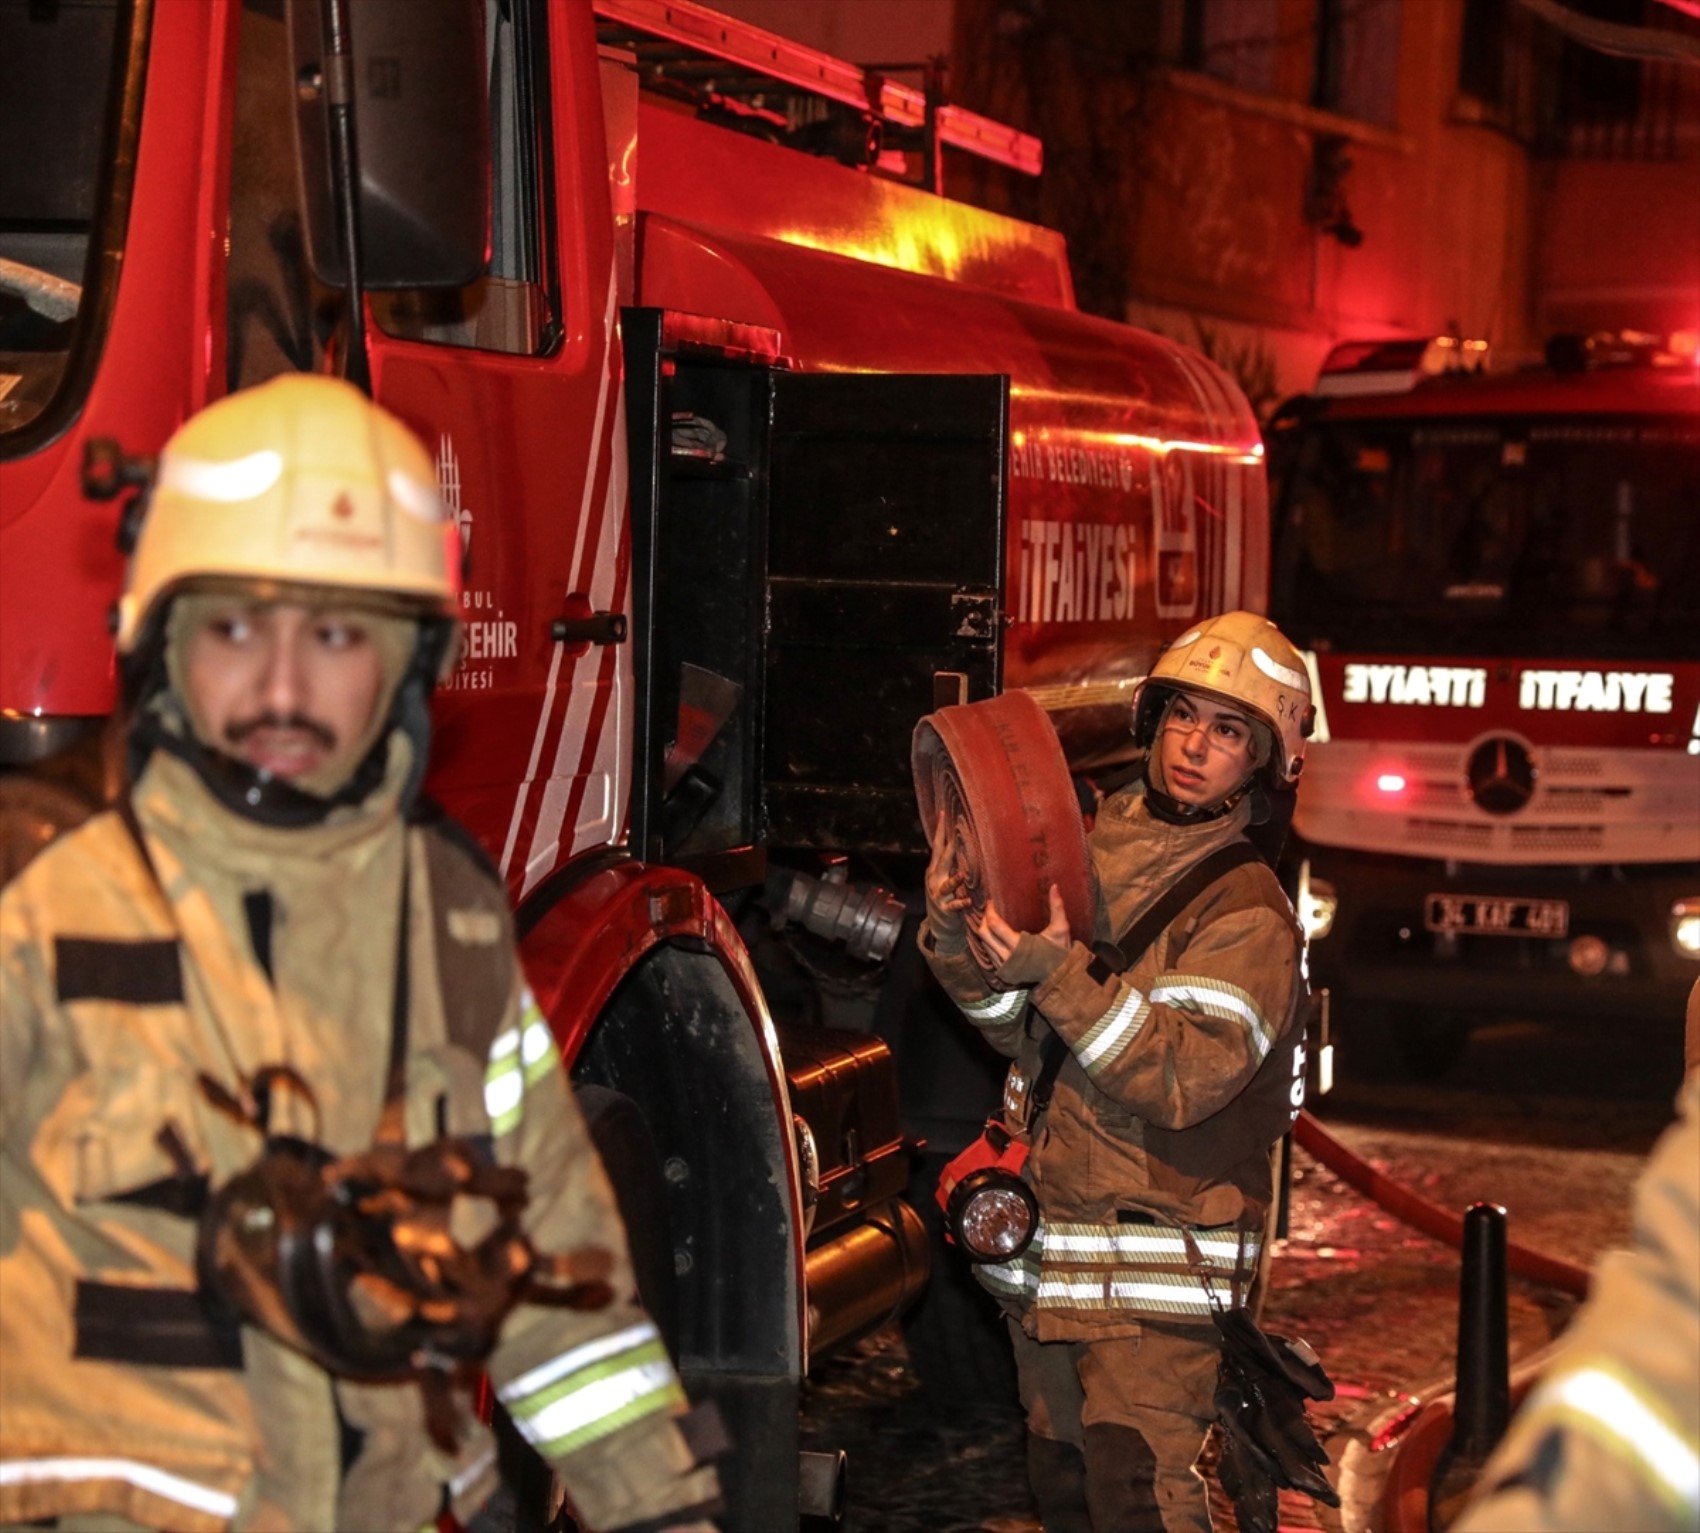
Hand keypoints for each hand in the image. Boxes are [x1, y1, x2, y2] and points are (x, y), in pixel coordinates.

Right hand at [924, 807, 970, 950]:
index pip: (938, 845)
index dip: (940, 830)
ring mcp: (939, 894)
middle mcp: (935, 879)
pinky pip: (953, 905)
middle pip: (942, 861)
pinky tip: (967, 900)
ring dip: (955, 880)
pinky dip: (960, 903)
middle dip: (947, 849)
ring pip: (947, 885)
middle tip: (954, 837)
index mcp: (936, 868)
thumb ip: (948, 859)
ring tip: (963, 874)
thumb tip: (955, 836)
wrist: (939, 923)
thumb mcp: (943, 875)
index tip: (943, 812)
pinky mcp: (946, 908)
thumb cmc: (945, 895)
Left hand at [967, 886, 1070, 980]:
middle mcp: (1007, 957)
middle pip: (983, 934)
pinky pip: (988, 953)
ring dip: (985, 930)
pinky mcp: (1003, 971)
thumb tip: (1054, 886)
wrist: (1060, 976)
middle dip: (984, 919)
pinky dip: (988, 942)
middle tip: (989, 909)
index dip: (990, 911)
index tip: (992, 902)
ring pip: (984, 944)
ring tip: (990, 918)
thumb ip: (1057, 907)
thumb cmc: (1060, 952)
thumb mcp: (1061, 929)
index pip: (994, 925)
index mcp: (1018, 946)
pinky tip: (994, 934)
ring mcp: (1003, 965)